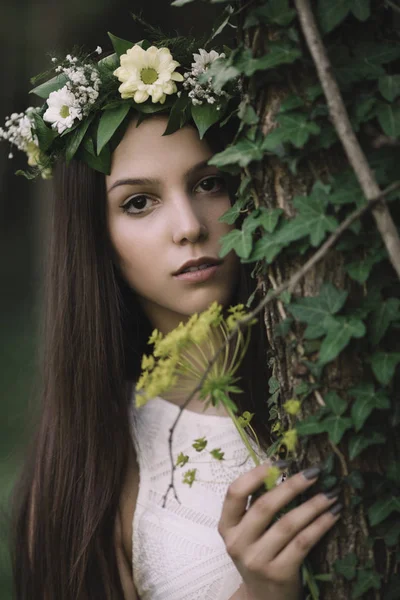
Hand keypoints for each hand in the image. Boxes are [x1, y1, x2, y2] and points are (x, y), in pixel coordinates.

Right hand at [218, 461, 341, 599]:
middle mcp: (237, 543)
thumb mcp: (248, 532)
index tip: (282, 461)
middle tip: (314, 472)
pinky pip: (303, 543)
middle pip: (265, 506)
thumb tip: (284, 468)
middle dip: (292, 485)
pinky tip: (332, 515)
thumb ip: (257, 504)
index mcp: (226, 526)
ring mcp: (257, 560)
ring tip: (330, 494)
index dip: (257, 474)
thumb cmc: (258, 554)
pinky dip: (320, 526)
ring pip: (287, 524)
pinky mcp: (279, 574)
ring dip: (312, 505)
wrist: (263, 599)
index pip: (235, 492)